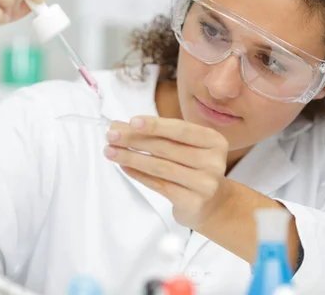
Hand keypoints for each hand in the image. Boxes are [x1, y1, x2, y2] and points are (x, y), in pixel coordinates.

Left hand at [103, 116, 229, 228]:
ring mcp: (205, 183)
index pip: (181, 129)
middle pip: (166, 148)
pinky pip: (159, 185)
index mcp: (214, 141)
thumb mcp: (183, 146)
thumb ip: (156, 134)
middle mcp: (213, 161)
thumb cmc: (193, 166)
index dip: (156, 125)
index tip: (131, 121)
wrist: (213, 203)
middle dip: (135, 140)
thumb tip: (119, 125)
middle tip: (111, 135)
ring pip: (160, 167)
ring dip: (131, 157)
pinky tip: (124, 166)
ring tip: (110, 151)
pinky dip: (138, 175)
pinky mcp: (192, 202)